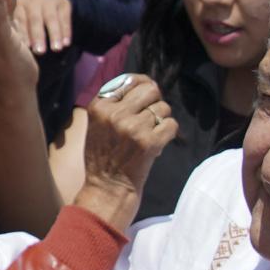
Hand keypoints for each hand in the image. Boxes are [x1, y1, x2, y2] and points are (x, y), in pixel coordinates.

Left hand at [15, 0, 74, 55]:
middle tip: (39, 51)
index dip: (22, 33)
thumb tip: (17, 51)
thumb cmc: (26, 17)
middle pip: (35, 19)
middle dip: (37, 35)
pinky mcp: (63, 2)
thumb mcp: (19, 19)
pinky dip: (66, 31)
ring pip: (51, 18)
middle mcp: (32, 0)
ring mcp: (48, 0)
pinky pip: (65, 18)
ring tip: (56, 49)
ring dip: (54, 34)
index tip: (25, 47)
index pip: (19, 20)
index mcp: (18, 5)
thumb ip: (16, 32)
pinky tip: (66, 43)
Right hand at [73, 74, 176, 231]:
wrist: (107, 188)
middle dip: (155, 101)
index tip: (147, 92)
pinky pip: (171, 124)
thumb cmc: (104, 156)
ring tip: (149, 135)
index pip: (129, 81)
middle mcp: (115, 114)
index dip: (143, 84)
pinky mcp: (149, 142)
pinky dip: (168, 134)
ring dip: (161, 120)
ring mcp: (132, 128)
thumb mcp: (97, 124)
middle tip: (151, 116)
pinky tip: (157, 143)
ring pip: (163, 108)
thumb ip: (114, 103)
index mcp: (99, 106)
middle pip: (150, 90)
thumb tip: (147, 83)